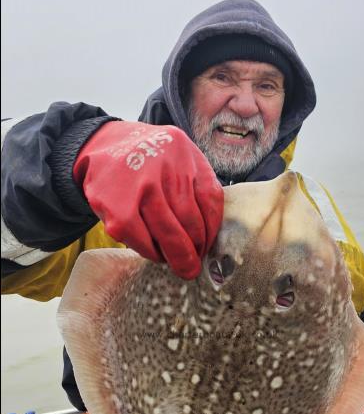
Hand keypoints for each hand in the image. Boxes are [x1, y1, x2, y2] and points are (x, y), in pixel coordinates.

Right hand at [73, 121, 223, 278]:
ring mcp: (139, 186)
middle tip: (193, 267)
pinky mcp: (116, 207)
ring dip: (176, 255)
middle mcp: (162, 166)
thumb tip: (209, 234)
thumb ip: (196, 183)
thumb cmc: (147, 159)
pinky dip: (151, 252)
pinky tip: (154, 252)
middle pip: (189, 220)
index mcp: (182, 151)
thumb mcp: (177, 155)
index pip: (209, 198)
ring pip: (168, 233)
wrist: (101, 147)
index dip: (211, 230)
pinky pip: (142, 240)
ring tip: (177, 263)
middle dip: (194, 250)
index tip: (206, 246)